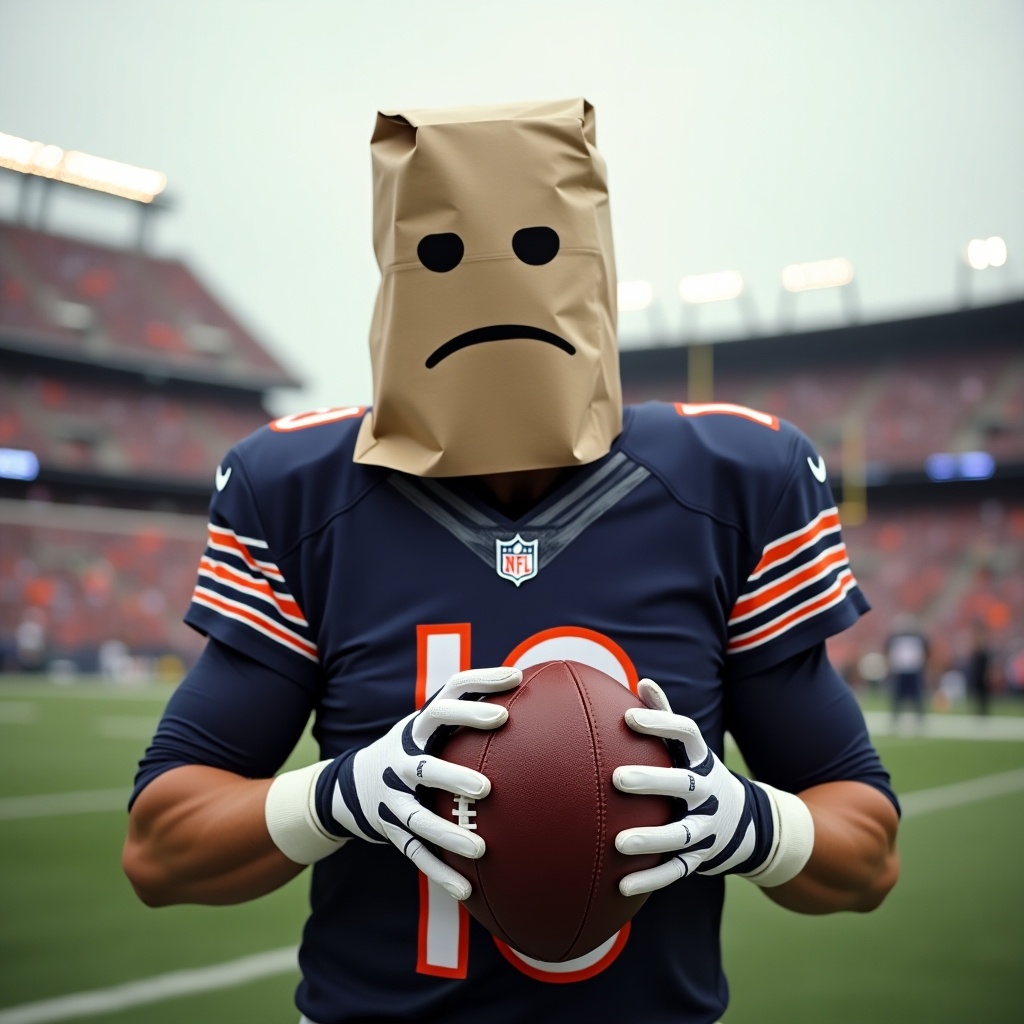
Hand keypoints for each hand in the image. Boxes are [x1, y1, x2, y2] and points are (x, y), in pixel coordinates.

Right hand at [265, 666, 520, 899]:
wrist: (348, 785)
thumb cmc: (412, 748)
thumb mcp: (428, 725)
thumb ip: (467, 710)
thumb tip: (526, 679)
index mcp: (417, 727)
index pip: (445, 701)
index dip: (478, 688)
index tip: (514, 682)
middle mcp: (402, 760)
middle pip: (424, 765)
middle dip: (453, 775)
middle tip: (487, 788)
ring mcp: (392, 798)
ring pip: (417, 818)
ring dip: (447, 834)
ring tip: (480, 849)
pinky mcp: (390, 830)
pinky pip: (415, 855)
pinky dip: (440, 872)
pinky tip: (467, 890)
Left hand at [613, 678, 792, 897]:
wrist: (749, 824)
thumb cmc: (698, 774)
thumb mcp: (690, 747)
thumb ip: (665, 715)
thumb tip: (641, 681)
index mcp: (701, 759)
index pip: (685, 733)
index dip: (660, 722)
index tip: (629, 717)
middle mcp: (707, 792)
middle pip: (683, 784)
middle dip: (652, 780)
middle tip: (618, 778)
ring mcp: (707, 827)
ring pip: (680, 833)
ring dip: (651, 839)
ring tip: (619, 843)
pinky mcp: (700, 858)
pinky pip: (675, 871)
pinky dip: (650, 879)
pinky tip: (621, 885)